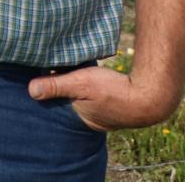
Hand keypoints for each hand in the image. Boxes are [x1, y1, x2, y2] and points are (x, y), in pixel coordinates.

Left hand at [27, 65, 180, 131]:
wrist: (153, 95)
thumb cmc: (116, 91)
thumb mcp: (81, 84)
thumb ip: (56, 86)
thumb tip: (30, 90)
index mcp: (80, 119)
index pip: (56, 104)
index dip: (48, 90)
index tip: (38, 74)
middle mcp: (91, 119)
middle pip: (68, 99)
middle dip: (61, 86)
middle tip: (52, 67)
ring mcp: (104, 112)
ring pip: (82, 95)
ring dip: (76, 82)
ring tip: (68, 66)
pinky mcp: (115, 102)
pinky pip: (96, 93)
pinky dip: (90, 83)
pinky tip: (88, 69)